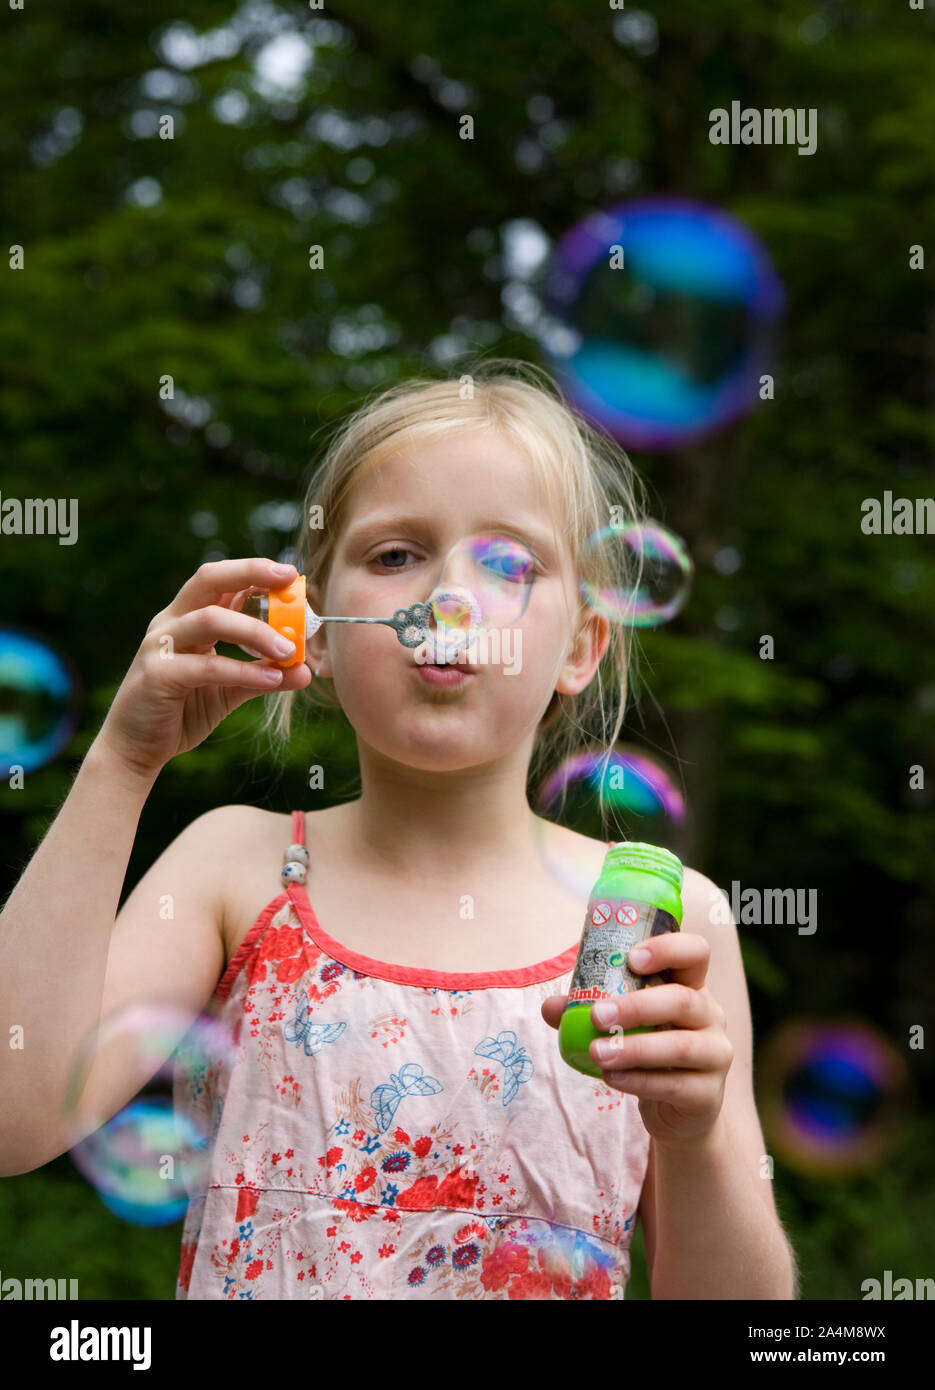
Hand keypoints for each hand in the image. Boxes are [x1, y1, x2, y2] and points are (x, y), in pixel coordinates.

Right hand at [96, 557, 311, 781]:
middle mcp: (171, 623)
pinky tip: (272, 680)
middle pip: (208, 580)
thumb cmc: (180, 712)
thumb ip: (263, 676)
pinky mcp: (157, 675)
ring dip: (255, 631)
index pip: (220, 581)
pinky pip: (207, 666)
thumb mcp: (230, 690)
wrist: (135, 749)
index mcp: (186, 618)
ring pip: (210, 620)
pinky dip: (243, 672)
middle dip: (250, 573)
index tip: (291, 573)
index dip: (254, 571)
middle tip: (289, 580)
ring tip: (289, 649)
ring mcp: (160, 646)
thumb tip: (305, 671)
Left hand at [540, 932, 733, 1150]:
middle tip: (596, 1015)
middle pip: (683, 1000)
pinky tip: (611, 1077)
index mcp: (691, 986)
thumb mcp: (625, 1024)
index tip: (631, 958)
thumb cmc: (649, 1050)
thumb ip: (588, 1011)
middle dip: (637, 1006)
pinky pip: (674, 1085)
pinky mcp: (708, 1094)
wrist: (678, 1109)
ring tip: (596, 1052)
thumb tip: (550, 1006)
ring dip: (634, 1048)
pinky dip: (639, 1081)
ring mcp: (715, 1055)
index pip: (695, 952)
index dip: (668, 949)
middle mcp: (710, 1015)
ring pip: (681, 1046)